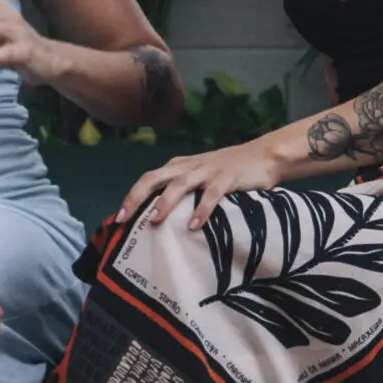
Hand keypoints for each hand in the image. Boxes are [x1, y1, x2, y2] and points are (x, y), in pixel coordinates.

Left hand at [116, 139, 288, 230]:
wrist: (264, 156)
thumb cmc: (230, 172)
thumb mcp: (201, 178)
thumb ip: (184, 193)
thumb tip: (162, 221)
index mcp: (179, 167)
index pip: (148, 179)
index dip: (131, 197)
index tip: (117, 218)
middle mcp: (188, 166)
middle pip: (154, 178)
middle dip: (136, 197)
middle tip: (123, 218)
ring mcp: (207, 171)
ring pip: (179, 184)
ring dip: (165, 202)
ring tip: (154, 221)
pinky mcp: (227, 178)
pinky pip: (211, 194)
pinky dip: (202, 209)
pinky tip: (194, 225)